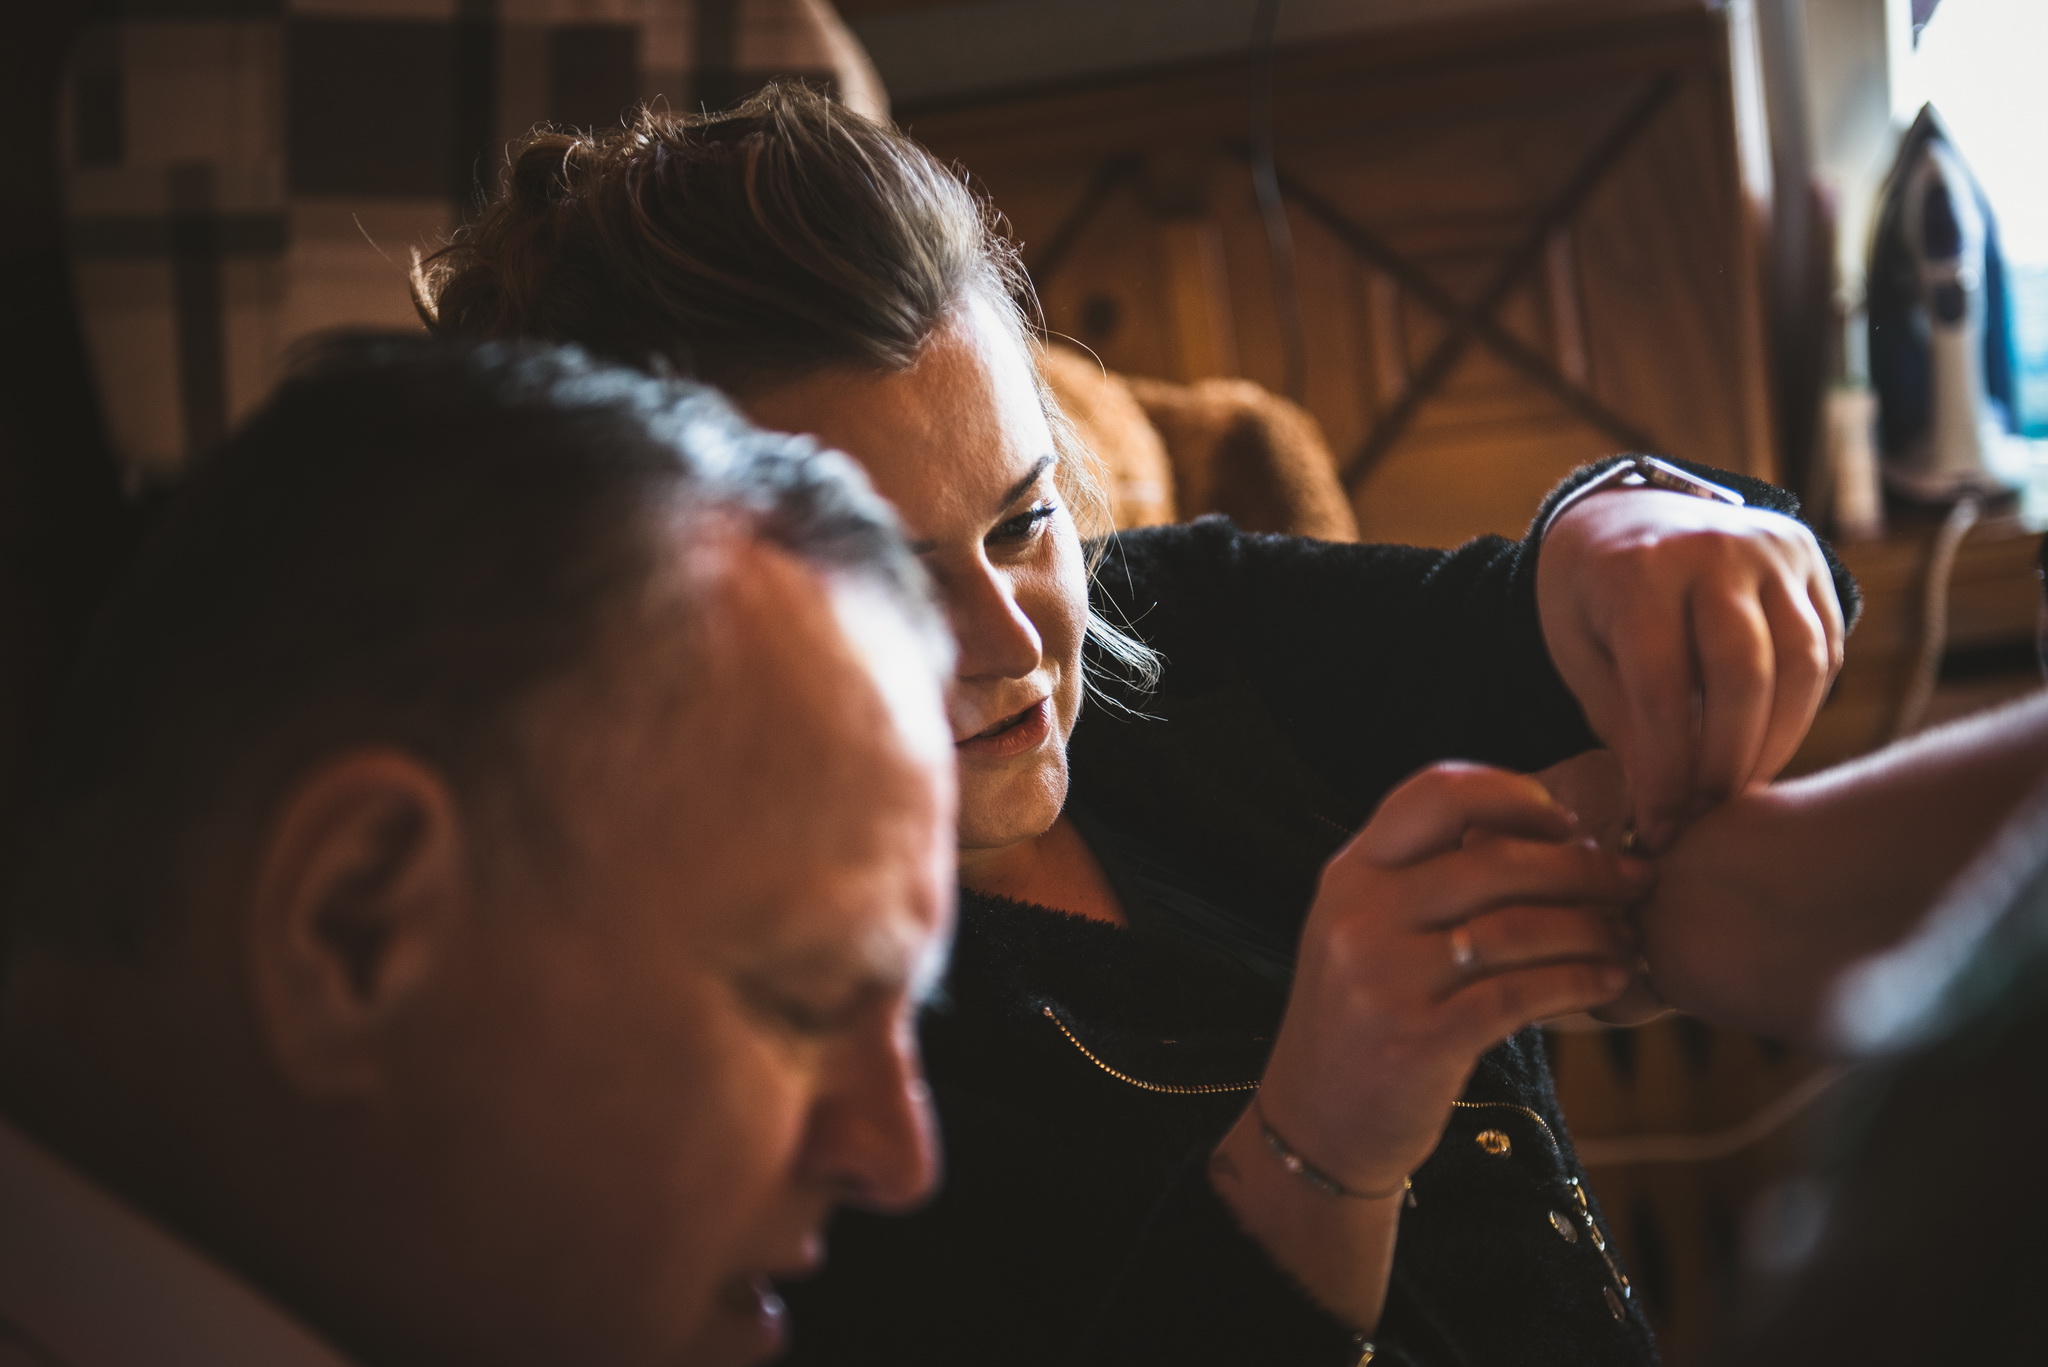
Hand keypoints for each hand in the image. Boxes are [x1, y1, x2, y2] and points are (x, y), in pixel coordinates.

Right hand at [1253, 762, 1649, 1198]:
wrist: (1316, 1123)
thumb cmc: (1365, 1019)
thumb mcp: (1368, 930)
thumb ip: (1429, 880)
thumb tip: (1548, 839)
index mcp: (1351, 874)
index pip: (1436, 794)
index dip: (1514, 794)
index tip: (1567, 822)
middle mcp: (1361, 915)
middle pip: (1496, 861)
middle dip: (1583, 868)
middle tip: (1634, 880)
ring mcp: (1385, 978)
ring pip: (1518, 927)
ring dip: (1593, 928)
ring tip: (1628, 937)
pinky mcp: (1419, 1040)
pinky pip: (1522, 994)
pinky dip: (1580, 981)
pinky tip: (1610, 982)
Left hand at [1538, 487, 1844, 850]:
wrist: (1627, 514)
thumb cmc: (1592, 597)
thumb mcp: (1578, 653)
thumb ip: (1622, 721)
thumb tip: (1666, 805)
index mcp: (1638, 571)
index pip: (1663, 687)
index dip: (1666, 768)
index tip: (1660, 825)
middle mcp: (1714, 549)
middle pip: (1745, 676)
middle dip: (1729, 761)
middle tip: (1708, 813)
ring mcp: (1772, 548)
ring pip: (1802, 664)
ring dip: (1776, 741)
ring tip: (1740, 788)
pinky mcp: (1811, 560)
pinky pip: (1825, 648)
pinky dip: (1802, 707)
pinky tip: (1768, 743)